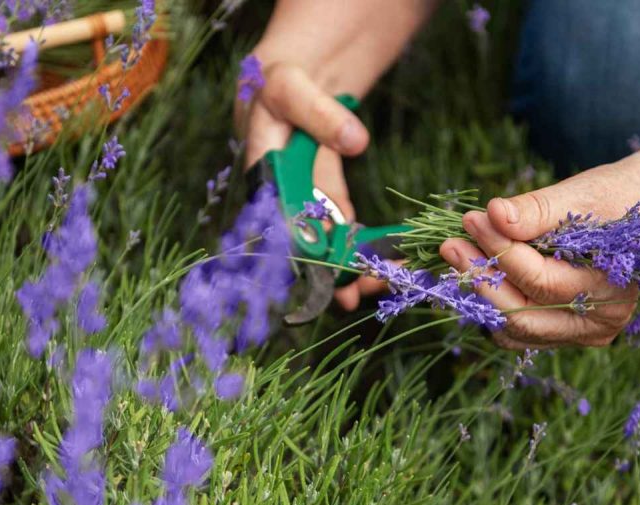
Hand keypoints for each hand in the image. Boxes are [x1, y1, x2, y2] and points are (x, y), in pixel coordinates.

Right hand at [233, 61, 383, 308]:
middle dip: (327, 272)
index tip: (325, 275)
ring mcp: (302, 196)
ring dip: (346, 264)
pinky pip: (340, 223)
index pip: (276, 224)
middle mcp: (278, 194)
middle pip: (300, 243)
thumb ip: (320, 113)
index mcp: (261, 174)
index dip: (299, 254)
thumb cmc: (280, 80)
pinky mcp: (323, 192)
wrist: (289, 76)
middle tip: (355, 293)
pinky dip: (357, 241)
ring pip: (323, 239)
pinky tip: (378, 261)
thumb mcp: (292, 88)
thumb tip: (356, 142)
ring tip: (372, 285)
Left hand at [439, 172, 639, 348]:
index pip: (542, 280)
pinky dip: (493, 307)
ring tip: (458, 255)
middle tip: (450, 244)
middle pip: (525, 313)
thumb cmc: (615, 197)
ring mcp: (581, 334)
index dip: (502, 251)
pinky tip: (477, 274)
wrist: (639, 213)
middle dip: (483, 277)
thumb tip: (495, 214)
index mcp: (613, 289)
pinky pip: (518, 331)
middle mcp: (600, 322)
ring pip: (517, 329)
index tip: (472, 219)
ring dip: (482, 294)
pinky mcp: (563, 333)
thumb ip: (538, 209)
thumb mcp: (582, 195)